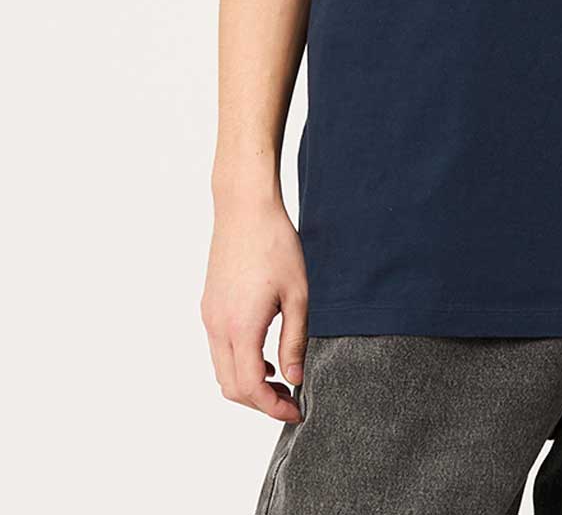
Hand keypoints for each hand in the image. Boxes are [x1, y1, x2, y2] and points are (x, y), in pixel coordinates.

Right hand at [200, 194, 308, 421]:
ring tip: (279, 377)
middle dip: (260, 402)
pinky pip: (218, 349)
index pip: (250, 388)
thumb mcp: (298, 294)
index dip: (273, 407)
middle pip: (231, 387)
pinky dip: (238, 362)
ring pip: (221, 370)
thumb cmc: (275, 244)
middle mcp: (217, 326)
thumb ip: (294, 341)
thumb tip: (294, 379)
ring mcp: (209, 316)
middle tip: (290, 399)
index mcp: (240, 327)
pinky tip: (263, 351)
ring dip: (247, 383)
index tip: (296, 409)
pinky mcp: (208, 305)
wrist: (244, 208)